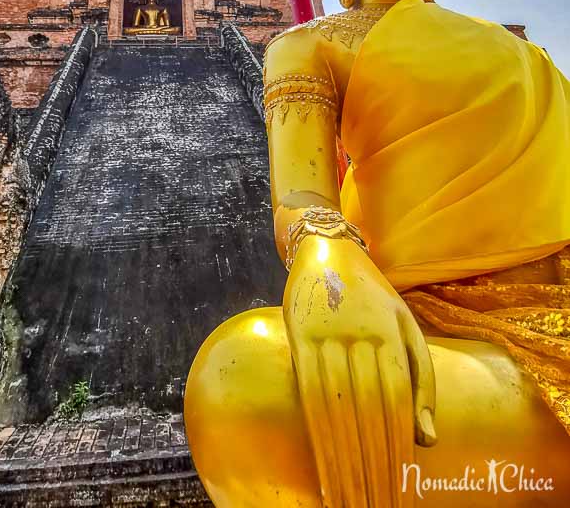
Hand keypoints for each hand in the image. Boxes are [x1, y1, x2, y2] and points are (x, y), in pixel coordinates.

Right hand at [283, 234, 435, 507]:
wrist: (327, 245)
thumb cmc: (373, 293)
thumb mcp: (407, 324)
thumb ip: (422, 379)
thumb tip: (427, 440)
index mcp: (391, 335)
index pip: (396, 405)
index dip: (397, 450)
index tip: (398, 489)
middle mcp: (360, 336)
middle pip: (368, 412)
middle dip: (372, 465)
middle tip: (375, 505)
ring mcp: (326, 333)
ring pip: (337, 407)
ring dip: (344, 458)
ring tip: (350, 498)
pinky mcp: (298, 333)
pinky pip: (308, 390)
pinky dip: (317, 430)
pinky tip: (324, 459)